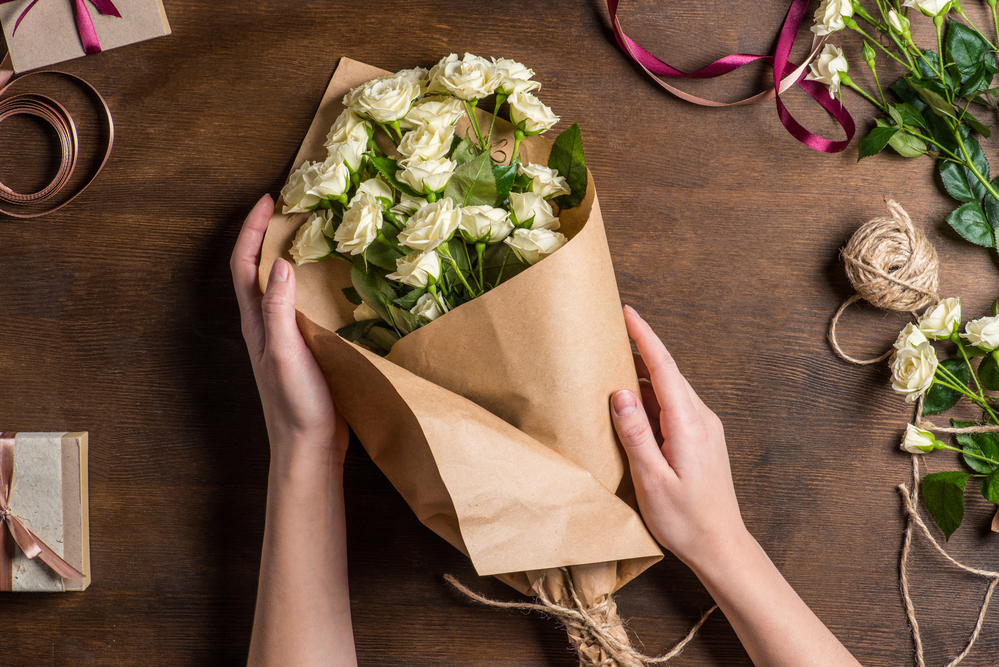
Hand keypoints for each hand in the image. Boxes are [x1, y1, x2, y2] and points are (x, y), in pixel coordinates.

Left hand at [230, 194, 347, 469]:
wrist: (309, 448)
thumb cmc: (297, 405)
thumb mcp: (287, 353)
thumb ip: (281, 310)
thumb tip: (281, 263)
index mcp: (256, 323)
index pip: (244, 265)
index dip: (252, 230)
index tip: (269, 200)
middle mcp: (265, 325)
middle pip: (256, 269)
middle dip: (266, 234)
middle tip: (289, 207)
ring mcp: (283, 336)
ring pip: (278, 285)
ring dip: (287, 254)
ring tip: (310, 232)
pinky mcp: (303, 348)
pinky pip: (300, 303)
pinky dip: (309, 281)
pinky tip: (331, 280)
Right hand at [610, 305, 745, 567]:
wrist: (721, 545)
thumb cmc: (685, 519)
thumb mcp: (652, 480)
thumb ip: (635, 434)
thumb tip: (620, 393)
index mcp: (689, 424)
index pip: (663, 368)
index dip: (644, 337)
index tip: (627, 312)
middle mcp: (702, 418)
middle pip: (667, 372)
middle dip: (640, 347)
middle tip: (611, 330)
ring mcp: (705, 428)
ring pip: (670, 389)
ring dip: (643, 374)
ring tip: (614, 363)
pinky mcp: (702, 438)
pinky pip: (674, 405)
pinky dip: (651, 395)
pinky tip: (633, 401)